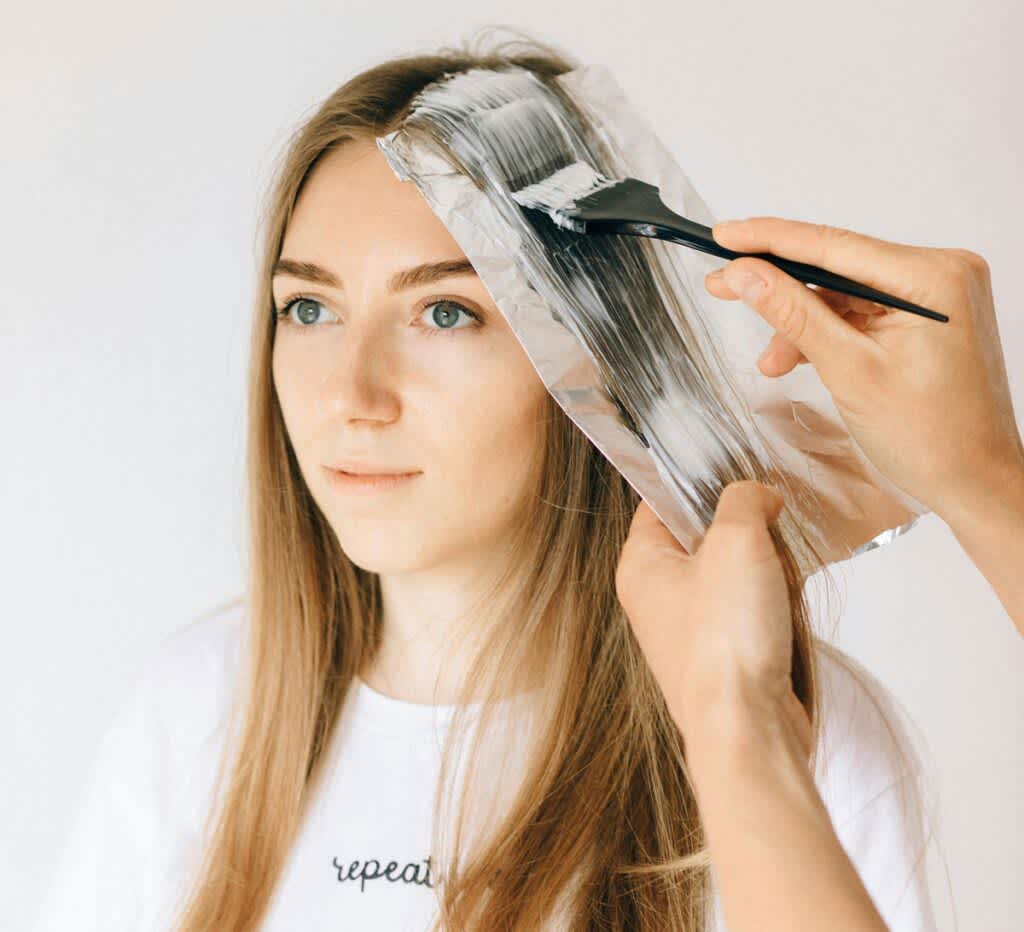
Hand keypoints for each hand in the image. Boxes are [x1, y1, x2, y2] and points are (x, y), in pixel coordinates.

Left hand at [615, 479, 811, 753]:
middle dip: (746, 536)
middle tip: (765, 540)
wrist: (748, 725)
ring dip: (768, 573)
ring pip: (735, 574)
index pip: (661, 503)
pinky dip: (775, 608)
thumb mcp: (736, 540)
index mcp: (640, 565)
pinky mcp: (722, 655)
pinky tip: (785, 616)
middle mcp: (656, 597)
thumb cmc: (726, 639)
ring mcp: (688, 629)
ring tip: (777, 586)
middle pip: (706, 538)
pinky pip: (751, 612)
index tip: (738, 481)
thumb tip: (758, 496)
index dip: (700, 486)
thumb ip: (744, 500)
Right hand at [705, 217, 1023, 516]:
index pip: (832, 245)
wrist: (974, 482)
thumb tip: (746, 274)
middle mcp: (941, 273)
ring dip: (800, 324)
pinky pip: (860, 312)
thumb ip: (793, 315)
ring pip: (842, 294)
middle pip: (836, 267)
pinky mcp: (925, 317)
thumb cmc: (933, 438)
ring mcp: (934, 295)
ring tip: (771, 362)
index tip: (724, 237)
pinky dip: (826, 334)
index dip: (769, 239)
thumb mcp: (848, 372)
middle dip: (779, 288)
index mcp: (933, 277)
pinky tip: (798, 357)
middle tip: (723, 287)